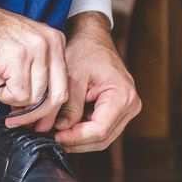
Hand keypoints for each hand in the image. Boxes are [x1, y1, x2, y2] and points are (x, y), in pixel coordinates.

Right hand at [0, 0, 67, 128]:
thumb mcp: (18, 53)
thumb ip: (30, 77)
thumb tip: (29, 107)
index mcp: (54, 42)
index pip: (63, 86)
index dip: (47, 109)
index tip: (34, 120)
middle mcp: (50, 44)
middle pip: (56, 96)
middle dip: (35, 115)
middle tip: (16, 120)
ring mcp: (36, 50)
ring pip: (34, 98)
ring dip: (11, 99)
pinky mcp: (17, 58)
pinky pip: (17, 94)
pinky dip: (2, 95)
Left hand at [54, 12, 141, 152]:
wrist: (92, 40)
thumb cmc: (84, 52)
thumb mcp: (73, 77)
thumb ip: (69, 106)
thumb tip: (60, 130)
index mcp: (123, 96)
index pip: (99, 130)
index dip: (75, 137)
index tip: (55, 136)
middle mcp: (130, 106)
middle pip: (101, 139)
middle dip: (75, 141)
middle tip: (50, 137)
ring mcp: (125, 111)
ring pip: (100, 139)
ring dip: (77, 140)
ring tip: (54, 133)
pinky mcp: (116, 112)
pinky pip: (99, 131)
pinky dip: (81, 133)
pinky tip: (63, 128)